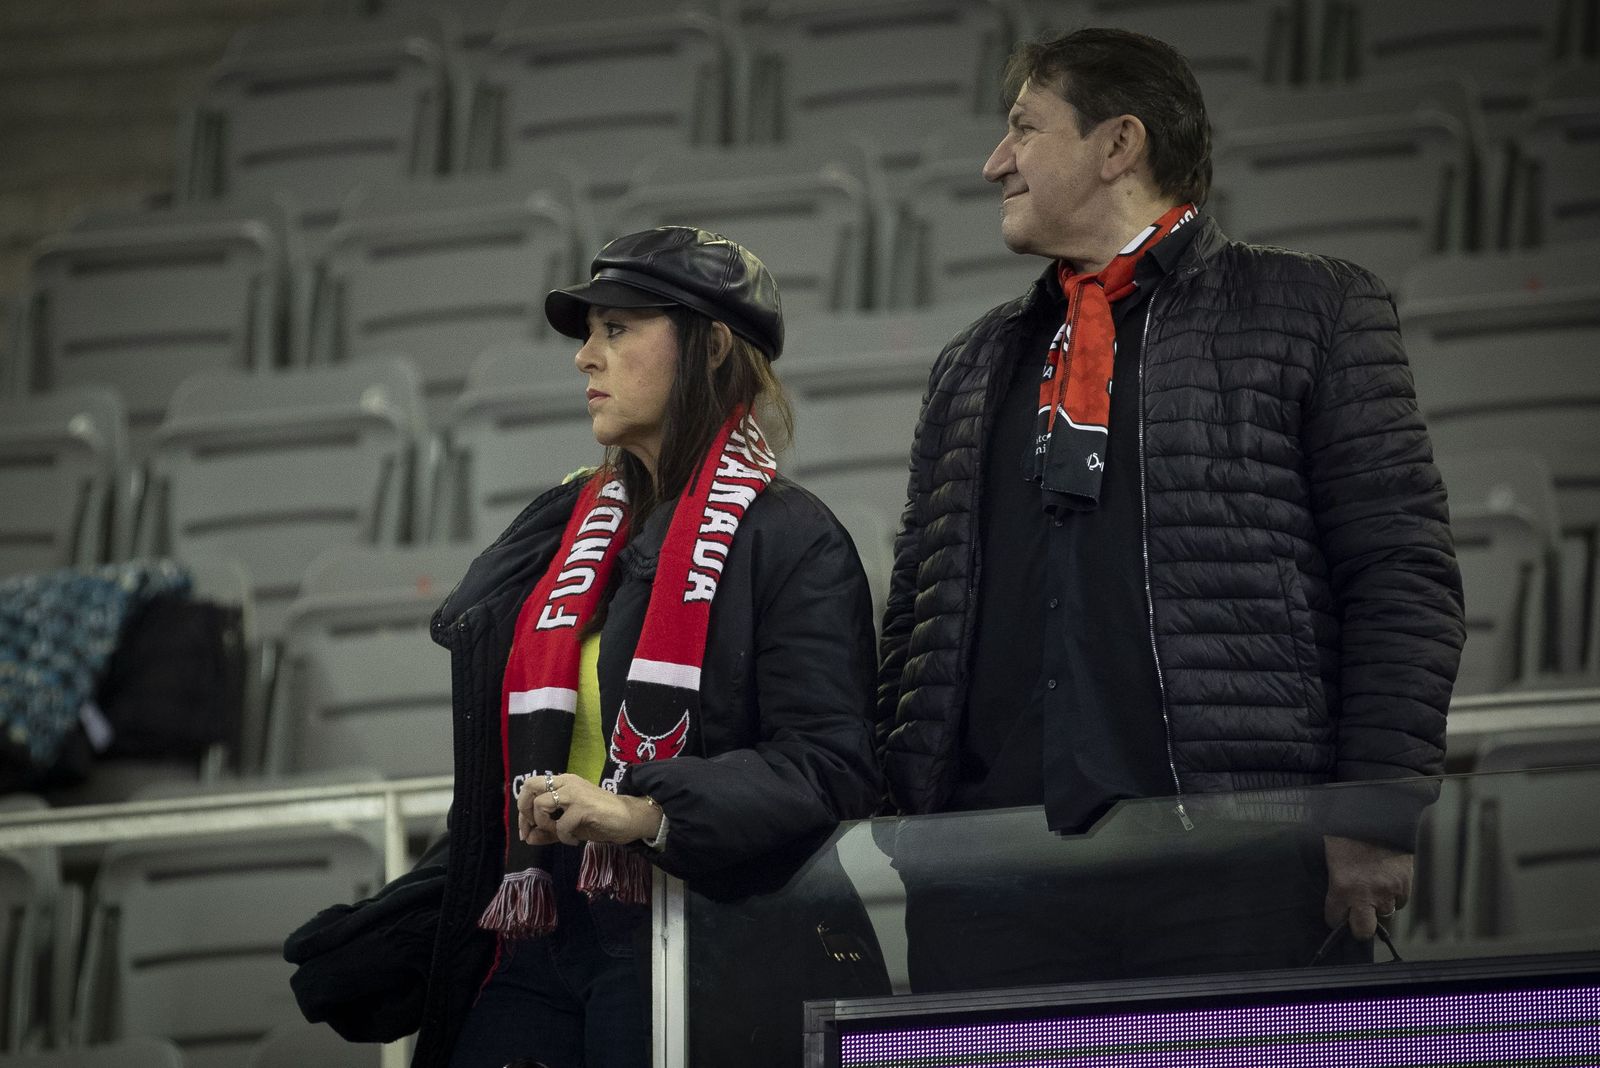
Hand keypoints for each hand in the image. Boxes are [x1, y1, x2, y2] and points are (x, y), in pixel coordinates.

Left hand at [516, 773, 661, 846]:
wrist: (629, 818)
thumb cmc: (600, 819)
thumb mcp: (569, 826)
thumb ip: (548, 831)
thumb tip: (527, 838)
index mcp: (563, 783)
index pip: (530, 787)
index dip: (523, 811)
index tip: (527, 831)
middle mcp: (566, 783)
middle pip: (530, 786)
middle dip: (525, 811)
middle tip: (535, 827)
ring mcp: (575, 793)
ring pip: (541, 804)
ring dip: (545, 824)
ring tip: (559, 833)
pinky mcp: (584, 807)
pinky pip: (561, 824)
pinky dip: (564, 837)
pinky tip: (575, 840)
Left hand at [1323, 834, 1412, 939]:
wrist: (1375, 813)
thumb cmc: (1346, 833)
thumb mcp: (1331, 858)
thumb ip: (1336, 883)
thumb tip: (1338, 898)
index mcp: (1341, 888)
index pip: (1336, 920)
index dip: (1335, 918)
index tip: (1337, 914)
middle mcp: (1366, 895)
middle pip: (1363, 931)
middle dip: (1359, 927)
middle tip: (1357, 916)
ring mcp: (1388, 891)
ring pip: (1385, 914)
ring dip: (1379, 906)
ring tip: (1373, 887)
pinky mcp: (1405, 883)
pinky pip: (1400, 900)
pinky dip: (1395, 895)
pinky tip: (1387, 879)